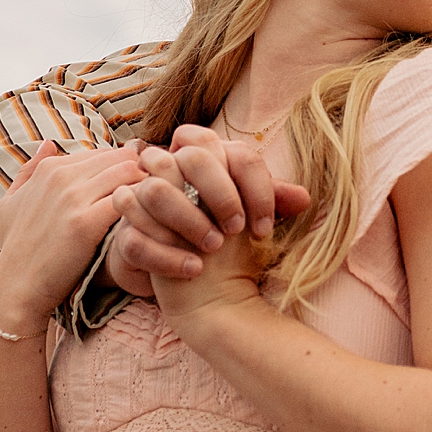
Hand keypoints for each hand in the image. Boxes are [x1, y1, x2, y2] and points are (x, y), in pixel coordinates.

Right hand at [0, 140, 148, 331]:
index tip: (143, 186)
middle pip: (123, 157)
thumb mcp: (11, 202)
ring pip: (129, 172)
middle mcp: (62, 176)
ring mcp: (73, 198)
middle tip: (163, 194)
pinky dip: (144, 209)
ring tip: (162, 208)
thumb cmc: (18, 248)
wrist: (17, 287)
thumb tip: (48, 143)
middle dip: (145, 172)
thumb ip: (29, 170)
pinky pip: (127, 202)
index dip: (127, 167)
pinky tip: (152, 224)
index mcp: (51, 167)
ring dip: (149, 187)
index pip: (106, 152)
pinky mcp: (85, 224)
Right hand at [128, 146, 268, 324]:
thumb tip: (304, 198)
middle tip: (237, 230)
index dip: (253, 186)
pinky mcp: (127, 234)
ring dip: (189, 220)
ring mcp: (144, 200)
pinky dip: (166, 254)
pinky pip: (135, 235)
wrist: (193, 280)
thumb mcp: (252, 217)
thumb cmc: (227, 237)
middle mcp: (173, 170)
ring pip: (156, 190)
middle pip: (192, 155)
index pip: (233, 151)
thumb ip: (273, 202)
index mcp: (210, 159)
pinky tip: (194, 270)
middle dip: (219, 193)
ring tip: (213, 250)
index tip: (263, 227)